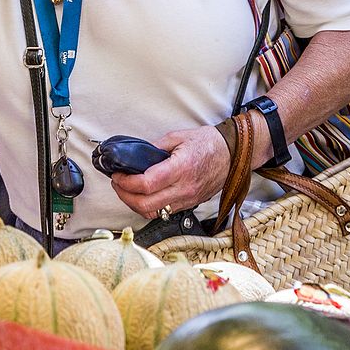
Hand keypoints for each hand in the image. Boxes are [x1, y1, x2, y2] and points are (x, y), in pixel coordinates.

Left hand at [110, 125, 230, 220]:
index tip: (118, 175)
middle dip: (125, 196)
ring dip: (134, 204)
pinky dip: (148, 207)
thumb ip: (154, 147)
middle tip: (117, 184)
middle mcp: (184, 188)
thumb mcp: (178, 137)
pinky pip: (164, 212)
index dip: (126, 182)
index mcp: (180, 169)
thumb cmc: (209, 144)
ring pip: (153, 213)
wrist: (232, 155)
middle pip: (146, 204)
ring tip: (126, 190)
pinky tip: (142, 196)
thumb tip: (135, 155)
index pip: (147, 184)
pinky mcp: (189, 204)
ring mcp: (187, 199)